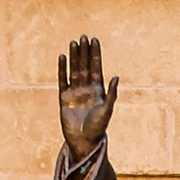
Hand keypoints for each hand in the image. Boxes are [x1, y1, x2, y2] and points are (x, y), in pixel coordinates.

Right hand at [58, 35, 117, 161]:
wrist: (83, 142)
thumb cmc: (98, 128)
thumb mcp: (107, 109)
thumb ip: (112, 93)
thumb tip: (116, 76)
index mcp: (99, 91)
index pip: (97, 68)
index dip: (95, 55)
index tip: (95, 40)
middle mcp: (87, 90)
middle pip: (85, 66)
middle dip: (84, 52)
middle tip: (84, 37)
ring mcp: (75, 93)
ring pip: (74, 70)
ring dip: (74, 57)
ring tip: (74, 43)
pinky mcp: (64, 99)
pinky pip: (63, 80)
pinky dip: (62, 69)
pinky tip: (63, 57)